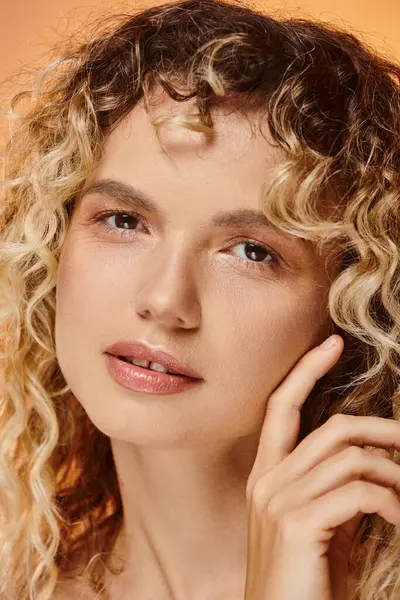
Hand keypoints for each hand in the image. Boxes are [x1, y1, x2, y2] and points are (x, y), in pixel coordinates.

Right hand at [244, 334, 399, 599]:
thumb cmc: (304, 580)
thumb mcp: (320, 526)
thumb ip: (336, 489)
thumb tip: (375, 461)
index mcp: (267, 475)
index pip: (281, 407)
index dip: (305, 371)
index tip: (330, 344)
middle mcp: (268, 481)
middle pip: (333, 429)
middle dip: (382, 429)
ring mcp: (279, 501)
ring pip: (353, 459)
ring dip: (395, 475)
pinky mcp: (298, 524)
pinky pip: (361, 493)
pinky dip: (392, 502)